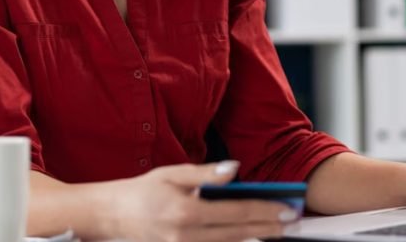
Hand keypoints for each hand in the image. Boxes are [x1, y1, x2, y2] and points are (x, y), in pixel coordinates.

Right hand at [110, 160, 298, 241]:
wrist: (112, 216)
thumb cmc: (142, 192)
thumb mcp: (172, 174)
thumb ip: (205, 174)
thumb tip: (234, 170)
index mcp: (186, 212)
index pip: (236, 213)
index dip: (265, 211)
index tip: (287, 208)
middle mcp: (186, 236)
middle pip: (239, 233)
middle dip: (269, 227)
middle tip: (292, 221)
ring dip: (257, 236)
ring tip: (278, 229)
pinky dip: (235, 241)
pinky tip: (251, 234)